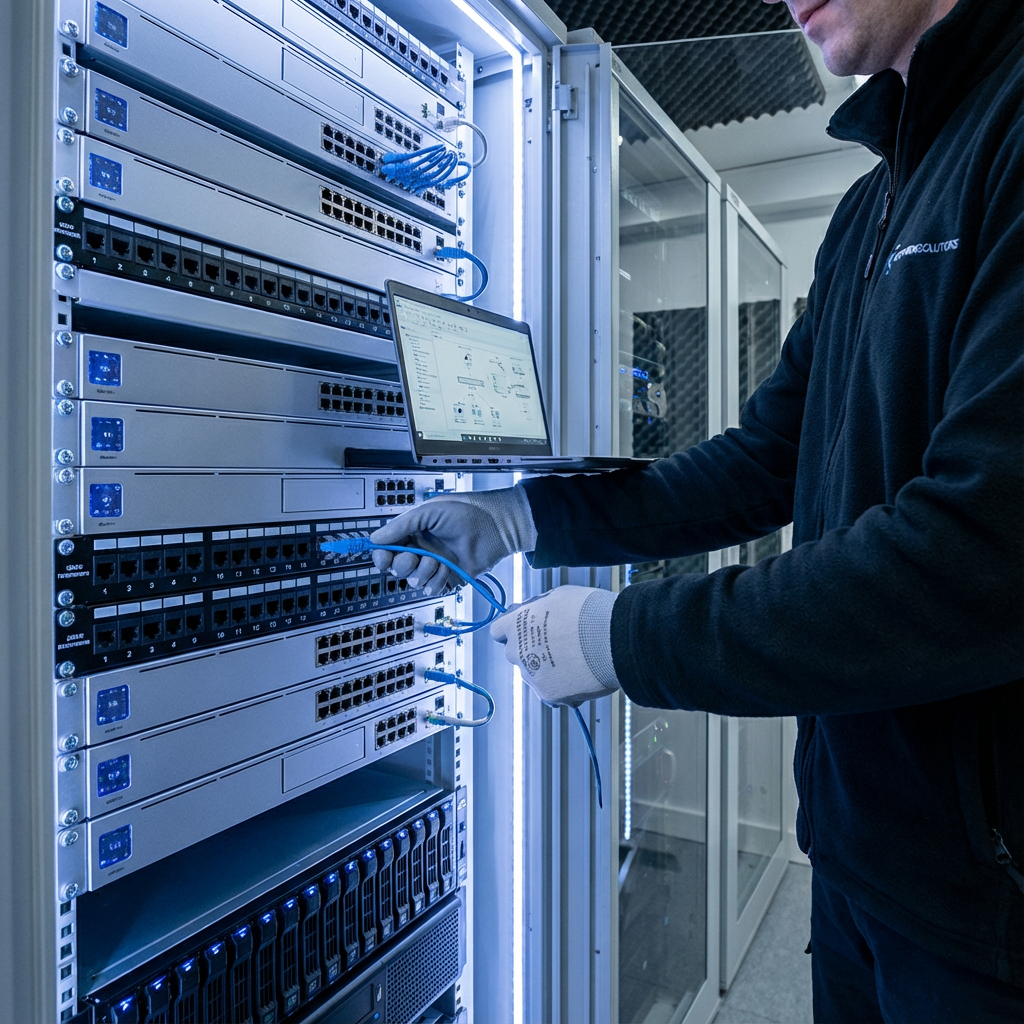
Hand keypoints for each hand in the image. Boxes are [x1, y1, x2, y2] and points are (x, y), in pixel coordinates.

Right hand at [370, 485, 536, 594]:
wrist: (494, 527)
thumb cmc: (465, 512)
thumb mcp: (428, 512)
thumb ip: (401, 526)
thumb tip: (375, 538)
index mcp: (413, 532)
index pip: (387, 548)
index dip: (381, 555)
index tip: (382, 557)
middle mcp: (421, 549)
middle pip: (396, 567)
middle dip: (403, 564)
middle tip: (416, 555)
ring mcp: (434, 565)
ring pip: (413, 580)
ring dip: (423, 572)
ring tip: (437, 560)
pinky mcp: (447, 578)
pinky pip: (431, 588)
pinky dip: (437, 581)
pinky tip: (446, 569)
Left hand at [489, 585, 619, 705]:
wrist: (614, 639)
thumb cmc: (589, 612)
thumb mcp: (558, 596)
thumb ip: (538, 607)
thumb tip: (532, 611)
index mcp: (516, 624)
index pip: (498, 630)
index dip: (513, 629)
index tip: (525, 630)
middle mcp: (517, 652)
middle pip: (515, 654)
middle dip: (530, 649)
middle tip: (557, 643)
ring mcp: (532, 676)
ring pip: (533, 674)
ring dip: (547, 669)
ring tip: (575, 660)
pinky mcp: (549, 695)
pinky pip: (550, 693)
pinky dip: (562, 687)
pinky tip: (580, 675)